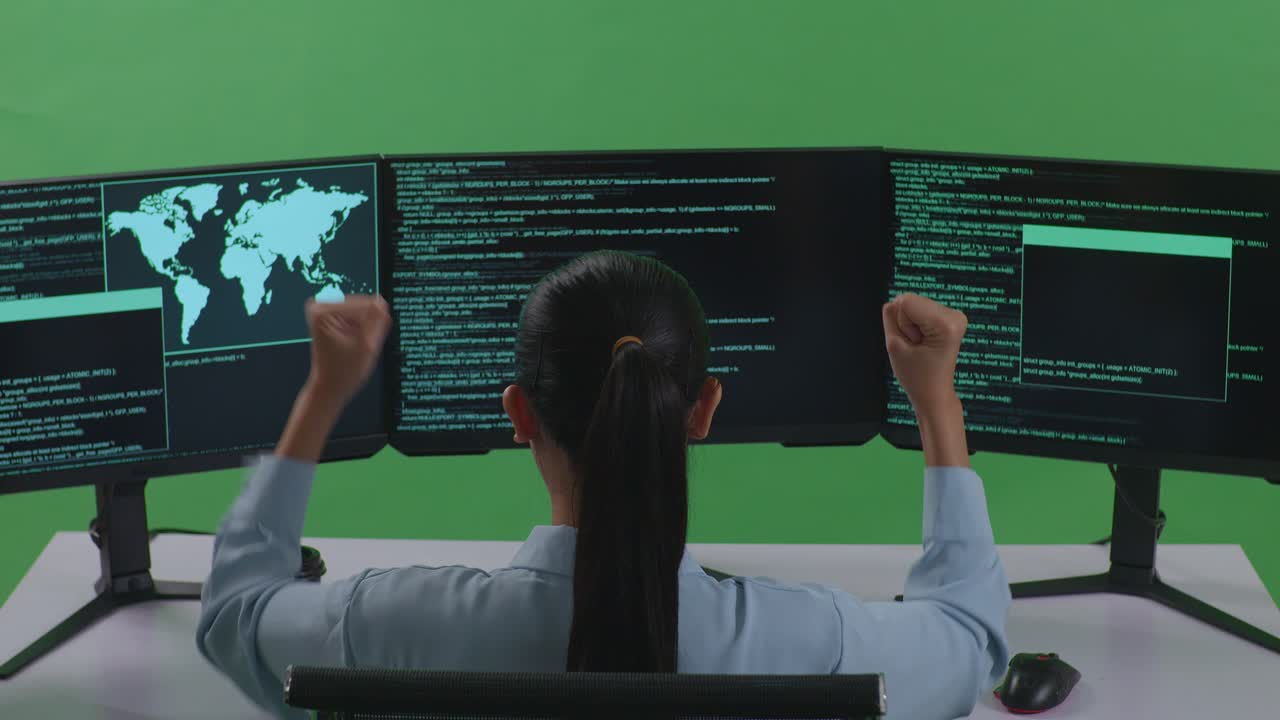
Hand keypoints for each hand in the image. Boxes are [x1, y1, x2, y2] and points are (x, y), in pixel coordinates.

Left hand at [304, 295, 390, 409]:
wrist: (330, 386)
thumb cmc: (342, 372)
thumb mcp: (367, 346)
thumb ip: (378, 321)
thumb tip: (381, 303)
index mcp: (323, 311)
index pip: (365, 305)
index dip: (373, 326)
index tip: (367, 341)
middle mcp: (320, 306)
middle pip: (362, 305)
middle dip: (367, 325)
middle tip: (361, 344)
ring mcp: (324, 310)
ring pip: (361, 309)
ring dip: (365, 326)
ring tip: (356, 344)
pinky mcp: (331, 314)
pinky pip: (356, 314)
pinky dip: (360, 327)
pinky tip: (354, 341)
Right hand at [882, 293, 966, 415]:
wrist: (934, 394)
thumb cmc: (918, 378)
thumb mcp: (895, 347)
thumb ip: (890, 319)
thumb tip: (891, 303)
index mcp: (946, 323)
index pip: (905, 301)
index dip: (901, 324)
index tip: (913, 344)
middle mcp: (955, 315)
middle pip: (911, 300)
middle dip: (906, 323)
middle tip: (917, 347)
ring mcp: (955, 316)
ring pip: (915, 304)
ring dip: (911, 325)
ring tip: (921, 346)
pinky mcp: (950, 318)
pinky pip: (921, 310)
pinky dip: (917, 325)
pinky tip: (925, 342)